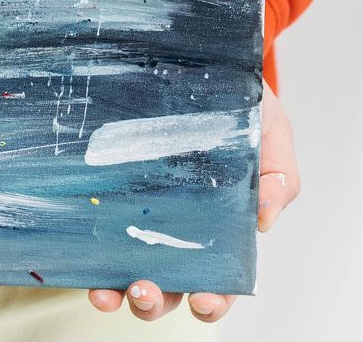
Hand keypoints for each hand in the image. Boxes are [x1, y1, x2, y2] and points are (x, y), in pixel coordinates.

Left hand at [86, 81, 298, 323]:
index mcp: (223, 227)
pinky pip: (97, 237)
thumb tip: (265, 220)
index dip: (215, 298)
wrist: (202, 60)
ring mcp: (141, 215)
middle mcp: (179, 230)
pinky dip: (90, 261)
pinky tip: (83, 267)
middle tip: (145, 290)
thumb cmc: (242, 103)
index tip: (204, 300)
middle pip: (170, 287)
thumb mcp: (271, 132)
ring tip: (110, 292)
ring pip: (129, 273)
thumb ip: (279, 175)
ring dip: (120, 293)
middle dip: (156, 301)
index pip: (221, 279)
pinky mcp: (110, 195)